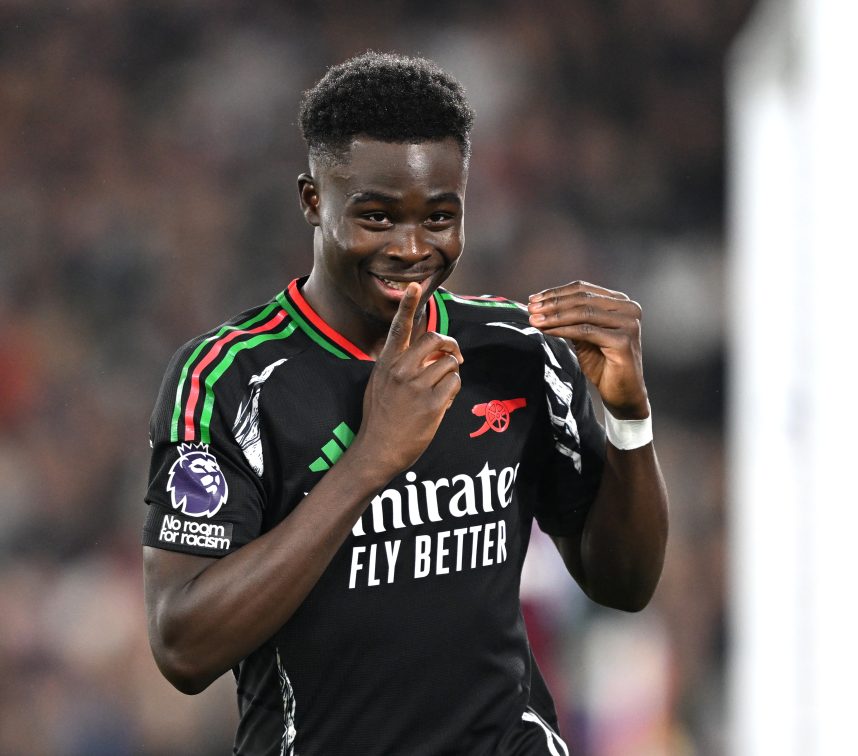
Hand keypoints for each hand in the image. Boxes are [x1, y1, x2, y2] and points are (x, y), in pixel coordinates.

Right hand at [356, 283, 463, 477]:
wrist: (377, 450)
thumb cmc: (380, 418)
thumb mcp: (379, 384)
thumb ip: (398, 365)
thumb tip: (426, 352)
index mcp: (386, 362)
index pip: (398, 327)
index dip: (408, 305)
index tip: (415, 285)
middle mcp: (401, 370)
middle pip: (436, 340)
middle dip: (451, 346)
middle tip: (455, 357)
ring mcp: (416, 386)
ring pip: (450, 363)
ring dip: (452, 373)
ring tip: (441, 389)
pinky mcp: (432, 404)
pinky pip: (455, 382)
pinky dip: (454, 390)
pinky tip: (442, 402)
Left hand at [527, 281, 648, 418]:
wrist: (622, 392)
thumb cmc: (604, 364)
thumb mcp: (584, 336)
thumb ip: (571, 319)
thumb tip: (541, 306)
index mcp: (620, 302)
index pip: (584, 290)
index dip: (556, 293)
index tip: (534, 299)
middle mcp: (628, 309)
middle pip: (583, 299)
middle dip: (553, 303)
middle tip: (531, 309)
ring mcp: (628, 324)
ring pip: (583, 313)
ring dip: (555, 316)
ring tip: (535, 320)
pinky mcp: (623, 341)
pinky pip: (586, 331)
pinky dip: (564, 329)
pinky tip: (548, 331)